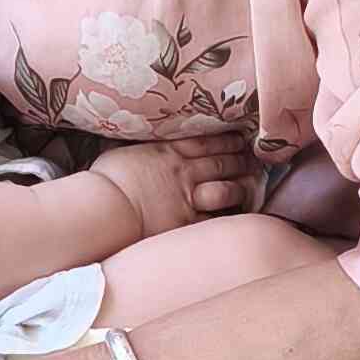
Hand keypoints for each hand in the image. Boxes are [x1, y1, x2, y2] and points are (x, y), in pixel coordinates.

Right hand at [93, 131, 258, 239]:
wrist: (105, 205)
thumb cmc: (106, 178)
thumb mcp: (124, 150)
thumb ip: (141, 146)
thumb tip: (139, 142)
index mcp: (167, 151)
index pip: (205, 141)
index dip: (227, 139)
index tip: (240, 138)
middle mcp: (183, 171)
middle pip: (221, 162)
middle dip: (240, 159)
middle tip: (254, 159)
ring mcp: (188, 197)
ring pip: (226, 188)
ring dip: (241, 185)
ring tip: (250, 183)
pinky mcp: (186, 221)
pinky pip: (215, 218)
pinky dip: (228, 216)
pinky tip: (239, 214)